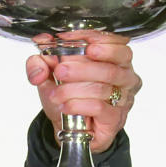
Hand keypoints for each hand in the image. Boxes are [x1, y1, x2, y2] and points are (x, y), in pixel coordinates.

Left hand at [26, 31, 140, 153]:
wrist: (69, 129)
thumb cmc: (68, 98)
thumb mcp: (49, 77)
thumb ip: (42, 59)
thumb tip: (41, 44)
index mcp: (115, 58)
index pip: (113, 41)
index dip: (91, 38)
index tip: (67, 39)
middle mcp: (124, 76)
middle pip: (110, 66)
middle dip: (82, 67)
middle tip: (60, 70)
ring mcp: (123, 98)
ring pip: (102, 88)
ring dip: (73, 90)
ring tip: (56, 94)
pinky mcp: (115, 118)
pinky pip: (98, 107)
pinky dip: (78, 105)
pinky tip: (65, 107)